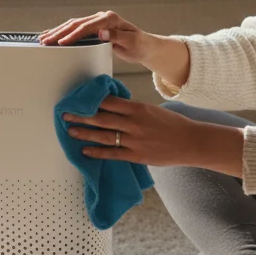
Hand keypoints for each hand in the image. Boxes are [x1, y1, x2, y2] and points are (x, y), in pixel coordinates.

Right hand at [39, 10, 152, 63]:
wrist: (144, 45)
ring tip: (43, 38)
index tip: (62, 42)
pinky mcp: (94, 27)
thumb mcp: (131, 42)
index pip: (87, 27)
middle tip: (45, 41)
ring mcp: (97, 21)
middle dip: (59, 32)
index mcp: (110, 19)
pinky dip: (63, 31)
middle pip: (76, 24)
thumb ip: (117, 37)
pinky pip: (75, 28)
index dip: (73, 35)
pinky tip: (52, 34)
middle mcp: (102, 17)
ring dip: (57, 31)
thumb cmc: (139, 45)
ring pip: (73, 25)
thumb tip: (101, 34)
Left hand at [63, 95, 211, 167]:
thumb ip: (133, 109)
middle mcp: (134, 123)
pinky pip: (113, 154)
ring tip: (70, 130)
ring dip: (85, 133)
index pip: (110, 102)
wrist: (190, 142)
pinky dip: (98, 152)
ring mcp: (135, 140)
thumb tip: (112, 106)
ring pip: (104, 136)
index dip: (91, 100)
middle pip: (102, 118)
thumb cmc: (172, 124)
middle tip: (65, 114)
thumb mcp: (152, 109)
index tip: (78, 98)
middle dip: (81, 115)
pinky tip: (85, 150)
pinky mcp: (136, 155)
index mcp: (138, 108)